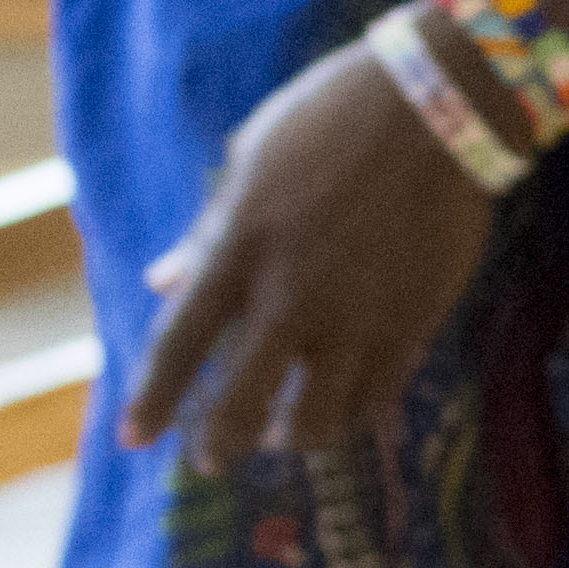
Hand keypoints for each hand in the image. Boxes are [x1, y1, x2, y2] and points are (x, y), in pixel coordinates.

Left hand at [113, 44, 507, 469]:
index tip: (133, 439)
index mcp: (240, 249)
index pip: (180, 346)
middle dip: (217, 445)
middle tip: (210, 459)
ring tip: (278, 435)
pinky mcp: (411, 325)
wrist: (435, 108)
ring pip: (313, 421)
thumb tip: (161, 281)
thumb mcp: (249, 163)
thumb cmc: (328, 119)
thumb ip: (206, 234)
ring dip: (289, 439)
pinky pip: (374, 400)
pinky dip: (348, 415)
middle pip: (240, 404)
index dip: (152, 400)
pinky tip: (336, 410)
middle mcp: (292, 296)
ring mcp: (355, 318)